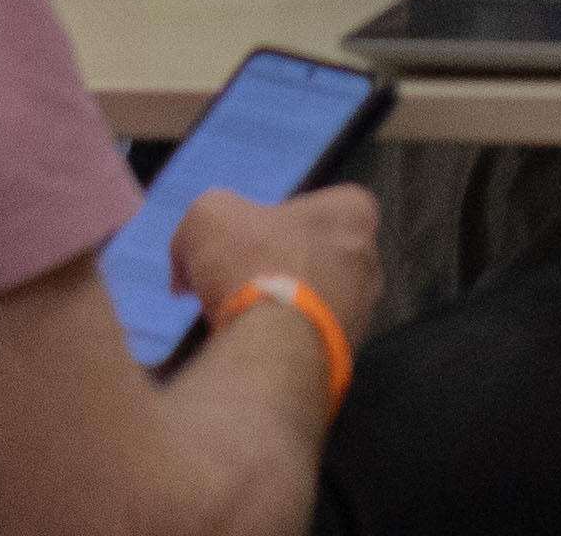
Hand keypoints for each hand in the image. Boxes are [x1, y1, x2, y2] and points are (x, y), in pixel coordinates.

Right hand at [171, 181, 382, 385]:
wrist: (274, 351)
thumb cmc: (254, 267)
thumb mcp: (209, 217)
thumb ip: (206, 221)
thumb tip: (190, 263)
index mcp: (353, 213)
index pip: (322, 205)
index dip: (280, 219)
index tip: (250, 238)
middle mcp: (369, 261)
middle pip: (317, 255)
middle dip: (280, 267)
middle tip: (239, 280)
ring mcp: (362, 312)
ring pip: (316, 300)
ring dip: (283, 307)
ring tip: (241, 318)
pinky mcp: (347, 355)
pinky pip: (312, 339)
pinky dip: (286, 341)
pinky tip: (255, 346)